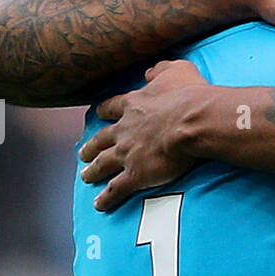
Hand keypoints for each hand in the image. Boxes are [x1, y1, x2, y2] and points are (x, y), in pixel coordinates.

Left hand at [79, 59, 208, 211]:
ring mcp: (127, 153)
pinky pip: (116, 189)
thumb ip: (161, 70)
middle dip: (91, 147)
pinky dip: (106, 198)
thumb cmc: (188, 95)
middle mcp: (124, 130)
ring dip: (93, 171)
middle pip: (102, 139)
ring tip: (85, 177)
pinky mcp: (136, 174)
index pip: (112, 108)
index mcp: (134, 105)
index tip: (98, 114)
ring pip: (104, 164)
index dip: (104, 111)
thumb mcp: (177, 71)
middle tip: (83, 153)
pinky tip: (99, 205)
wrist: (191, 121)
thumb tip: (149, 71)